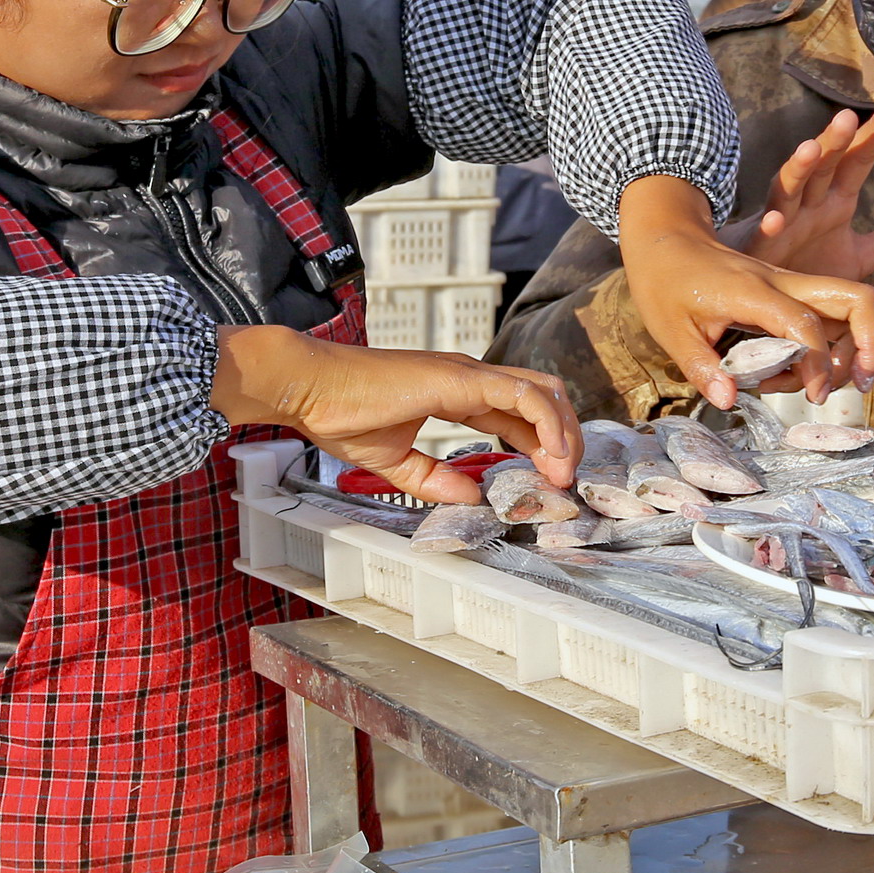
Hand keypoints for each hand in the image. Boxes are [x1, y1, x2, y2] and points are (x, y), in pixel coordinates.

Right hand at [211, 325, 579, 502]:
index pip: (518, 413)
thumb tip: (471, 499)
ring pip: (543, 392)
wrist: (309, 388)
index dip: (541, 445)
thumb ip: (434, 479)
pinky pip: (523, 396)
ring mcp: (468, 373)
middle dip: (564, 437)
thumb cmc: (340, 414)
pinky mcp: (462, 378)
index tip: (548, 481)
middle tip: (565, 480)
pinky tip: (552, 454)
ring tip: (563, 473)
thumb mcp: (396, 461)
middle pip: (542, 397)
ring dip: (563, 433)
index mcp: (456, 392)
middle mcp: (469, 376)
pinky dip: (547, 423)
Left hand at [618, 173, 873, 409]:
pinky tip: (794, 371)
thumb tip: (728, 400)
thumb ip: (701, 368)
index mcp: (754, 291)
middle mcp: (783, 284)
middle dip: (873, 342)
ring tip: (807, 384)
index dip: (818, 365)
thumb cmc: (665, 282)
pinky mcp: (790, 294)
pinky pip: (828, 317)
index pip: (807, 326)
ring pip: (850, 307)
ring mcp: (791, 286)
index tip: (812, 395)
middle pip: (858, 298)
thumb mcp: (671, 331)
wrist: (667, 239)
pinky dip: (829, 347)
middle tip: (858, 382)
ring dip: (848, 351)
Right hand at [744, 105, 873, 282]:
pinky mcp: (760, 252)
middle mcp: (807, 206)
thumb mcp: (861, 255)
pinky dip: (768, 227)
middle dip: (834, 141)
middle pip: (823, 167)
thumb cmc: (809, 269)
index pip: (856, 162)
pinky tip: (774, 220)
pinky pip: (763, 238)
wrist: (768, 300)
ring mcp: (781, 225)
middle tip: (849, 116)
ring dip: (798, 170)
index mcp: (833, 202)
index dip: (873, 137)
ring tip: (811, 149)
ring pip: (788, 190)